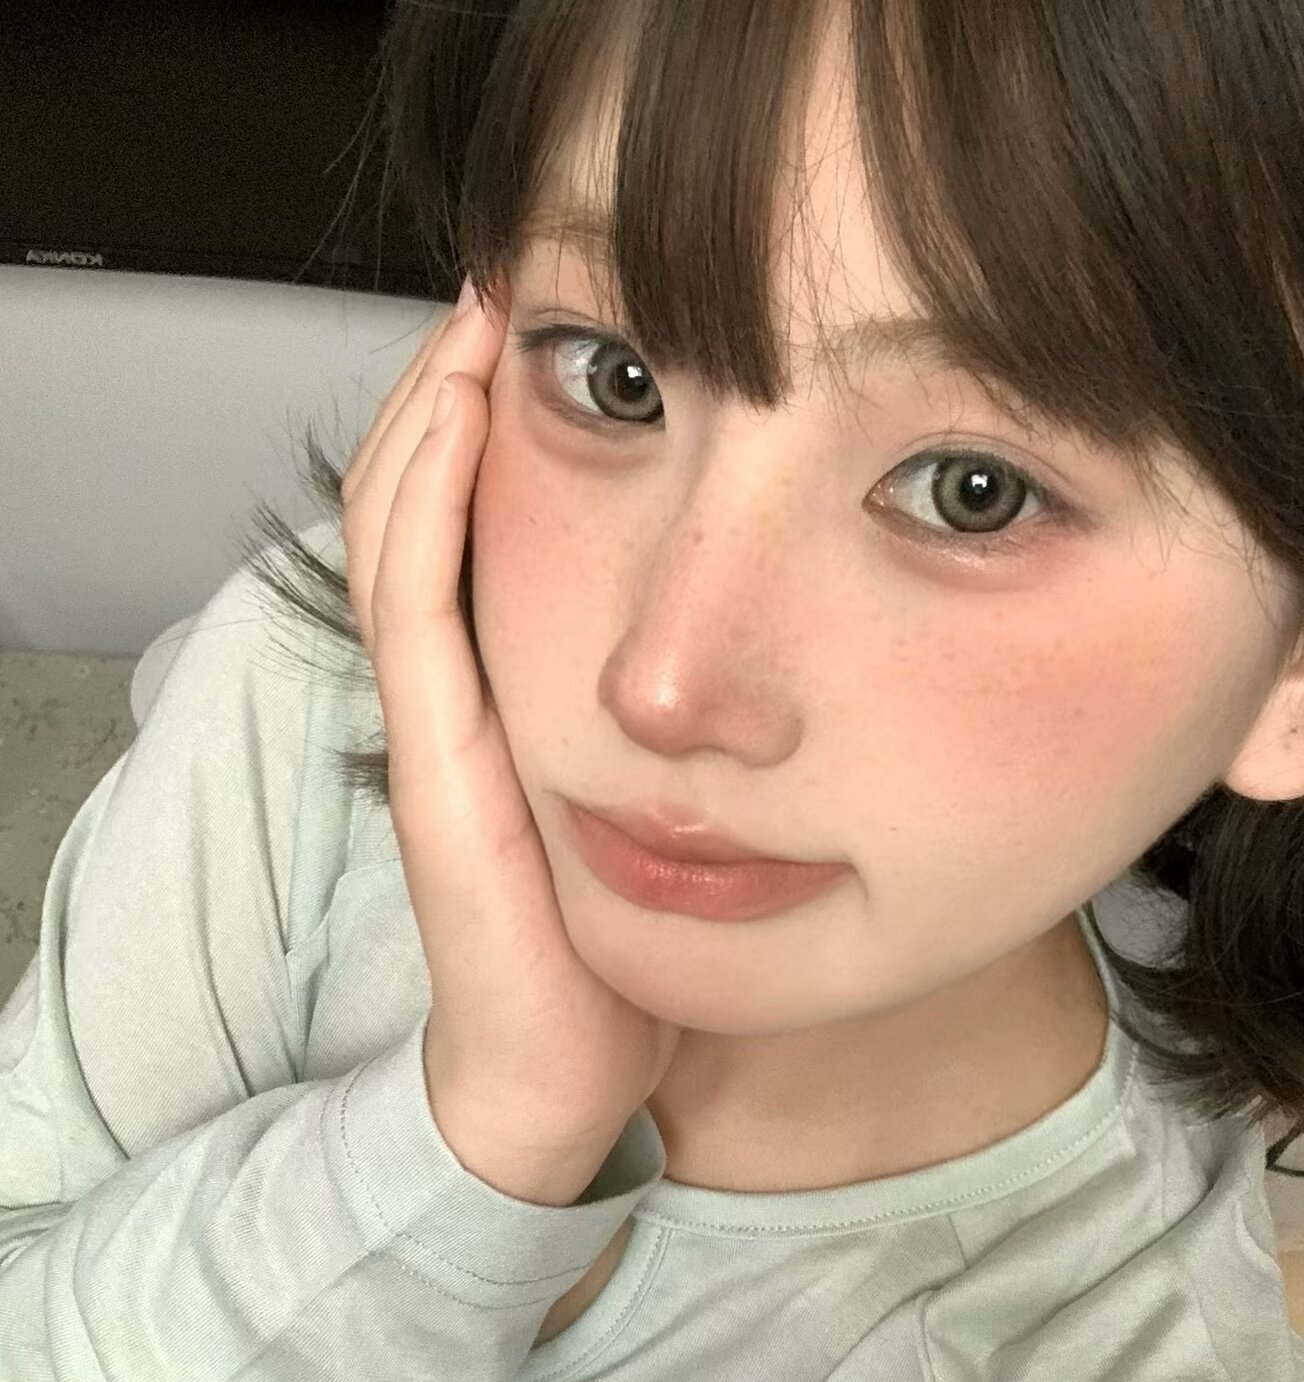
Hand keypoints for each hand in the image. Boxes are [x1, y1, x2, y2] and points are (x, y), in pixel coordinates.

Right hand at [340, 276, 683, 1165]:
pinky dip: (429, 499)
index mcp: (512, 700)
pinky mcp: (433, 763)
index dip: (506, 422)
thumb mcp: (673, 822)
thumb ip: (704, 741)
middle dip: (467, 381)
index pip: (480, 524)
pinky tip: (465, 418)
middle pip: (430, 497)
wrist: (565, 1080)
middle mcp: (461, 696)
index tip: (576, 326)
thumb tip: (795, 679)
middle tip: (522, 275)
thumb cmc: (623, 960)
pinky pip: (414, 603)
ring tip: (490, 305)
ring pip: (404, 524)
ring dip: (440, 407)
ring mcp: (437, 725)